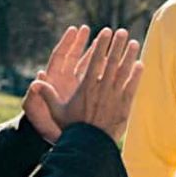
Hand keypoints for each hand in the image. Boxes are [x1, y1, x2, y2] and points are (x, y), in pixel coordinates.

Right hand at [30, 27, 142, 141]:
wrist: (90, 145)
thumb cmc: (73, 129)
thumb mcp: (57, 112)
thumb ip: (47, 95)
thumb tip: (35, 83)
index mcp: (86, 87)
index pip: (95, 60)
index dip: (101, 45)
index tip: (106, 32)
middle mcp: (102, 88)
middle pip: (111, 62)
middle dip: (117, 45)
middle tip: (123, 31)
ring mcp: (114, 96)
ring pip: (124, 72)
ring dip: (129, 56)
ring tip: (135, 43)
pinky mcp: (124, 106)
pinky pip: (132, 87)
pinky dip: (136, 75)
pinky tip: (140, 64)